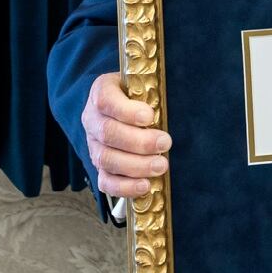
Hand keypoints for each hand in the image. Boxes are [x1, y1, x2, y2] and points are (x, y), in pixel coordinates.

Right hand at [79, 72, 170, 199]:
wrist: (122, 108)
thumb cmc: (138, 96)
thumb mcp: (143, 85)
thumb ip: (152, 93)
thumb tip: (179, 104)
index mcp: (102, 92)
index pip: (105, 100)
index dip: (126, 111)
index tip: (149, 116)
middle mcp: (93, 120)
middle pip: (108, 133)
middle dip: (139, 141)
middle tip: (165, 143)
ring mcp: (94, 145)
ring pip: (106, 159)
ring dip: (136, 165)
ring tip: (161, 165)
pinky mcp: (100, 167)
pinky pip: (105, 181)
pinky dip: (125, 187)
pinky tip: (145, 186)